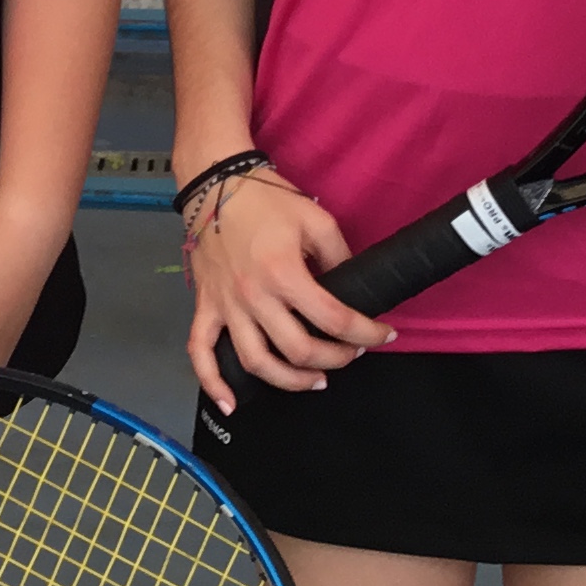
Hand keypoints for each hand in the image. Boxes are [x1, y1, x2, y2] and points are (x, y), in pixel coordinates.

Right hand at [180, 172, 394, 412]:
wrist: (215, 182)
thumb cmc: (266, 198)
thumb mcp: (316, 220)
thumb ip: (339, 256)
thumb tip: (351, 286)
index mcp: (284, 273)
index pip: (334, 319)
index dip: (367, 333)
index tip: (384, 334)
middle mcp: (254, 296)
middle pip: (299, 350)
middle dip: (336, 359)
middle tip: (351, 353)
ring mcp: (226, 306)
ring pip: (256, 362)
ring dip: (290, 380)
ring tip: (315, 379)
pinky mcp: (205, 306)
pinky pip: (201, 352)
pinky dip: (212, 383)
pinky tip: (231, 403)